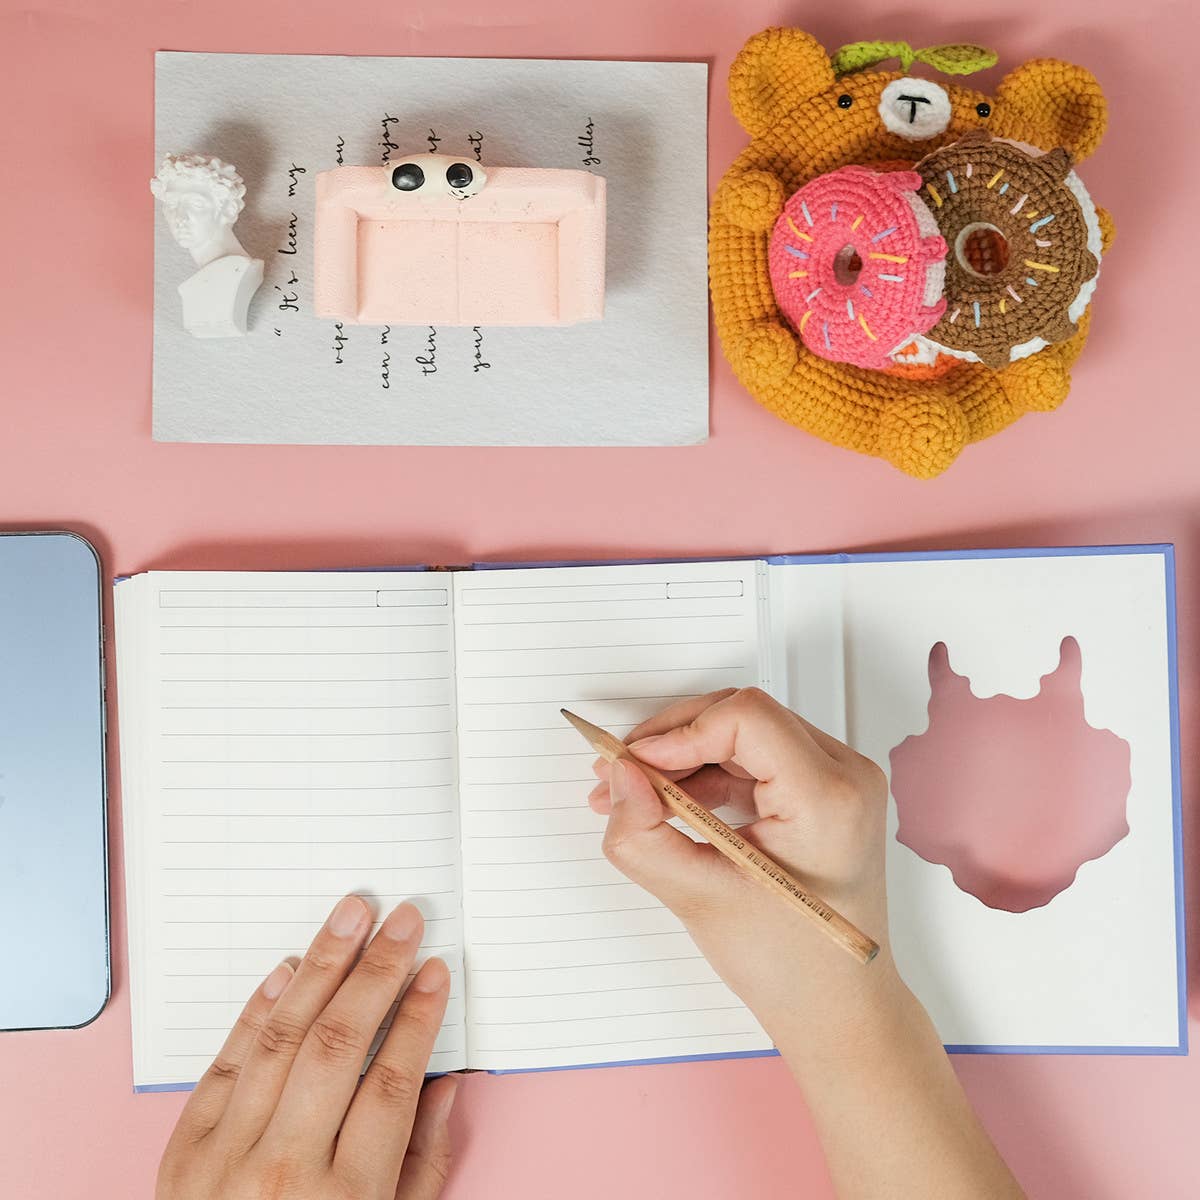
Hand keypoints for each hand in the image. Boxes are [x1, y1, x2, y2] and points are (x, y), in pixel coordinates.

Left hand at [157, 896, 455, 1199]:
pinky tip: (288, 969)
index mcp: (345, 1198)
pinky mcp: (183, 1149)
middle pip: (340, 1044)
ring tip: (351, 916)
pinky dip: (255, 1010)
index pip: (392, 1082)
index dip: (419, 1018)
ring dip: (321, 965)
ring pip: (281, 1036)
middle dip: (379, 970)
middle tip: (405, 919)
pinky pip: (224, 1063)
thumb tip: (446, 1086)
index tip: (437, 970)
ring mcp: (225, 1157)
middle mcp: (282, 1170)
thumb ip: (424, 1166)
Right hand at [589, 688, 1026, 1198]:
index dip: (679, 732)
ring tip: (633, 794)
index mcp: (828, 799)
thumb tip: (620, 775)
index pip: (745, 718)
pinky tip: (666, 803)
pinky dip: (707, 774)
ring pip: (744, 734)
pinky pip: (755, 758)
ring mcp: (838, 781)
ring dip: (684, 757)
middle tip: (619, 771)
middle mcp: (845, 776)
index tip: (633, 763)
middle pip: (742, 717)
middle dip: (672, 740)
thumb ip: (644, 834)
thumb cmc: (791, 967)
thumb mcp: (699, 900)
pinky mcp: (822, 792)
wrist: (839, 1008)